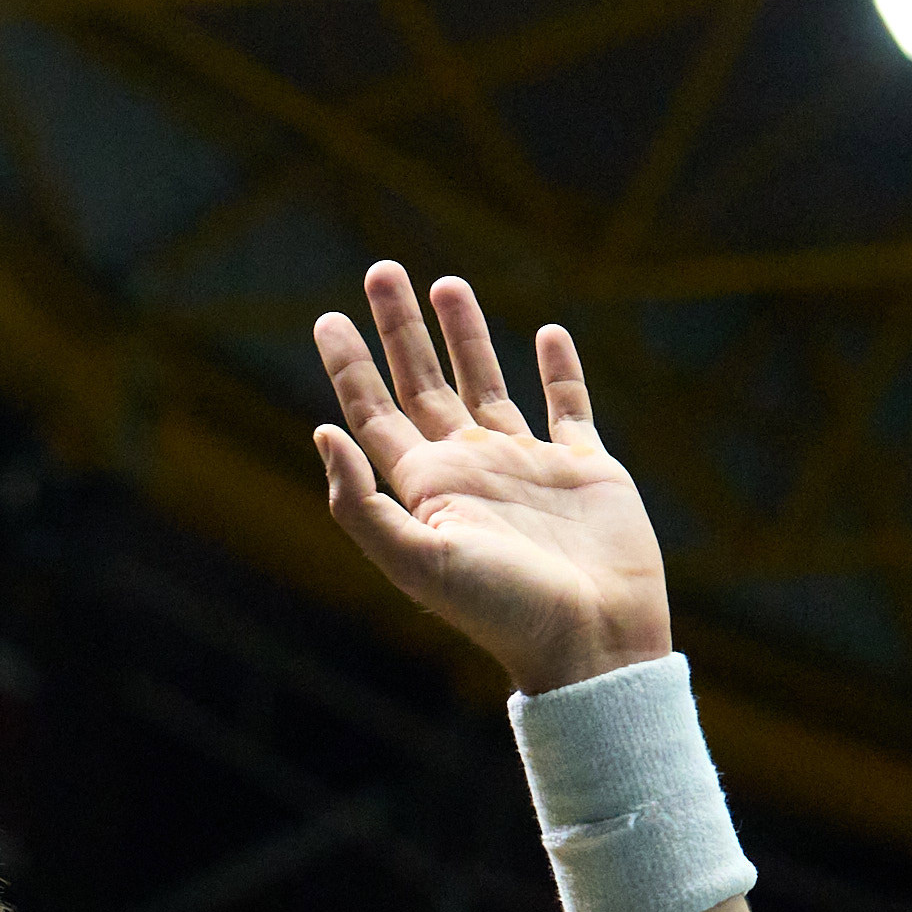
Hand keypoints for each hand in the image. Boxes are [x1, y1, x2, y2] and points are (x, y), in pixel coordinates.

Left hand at [311, 267, 671, 696]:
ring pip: (487, 383)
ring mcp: (527, 467)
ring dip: (466, 335)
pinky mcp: (586, 470)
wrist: (590, 641)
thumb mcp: (416, 561)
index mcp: (426, 488)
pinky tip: (547, 333)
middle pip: (423, 383)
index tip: (329, 317)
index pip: (374, 413)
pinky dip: (559, 369)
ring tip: (446, 282)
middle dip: (399, 329)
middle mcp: (470, 469)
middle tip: (380, 269)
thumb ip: (360, 505)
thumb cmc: (501, 609)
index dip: (349, 366)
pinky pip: (569, 406)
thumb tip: (320, 434)